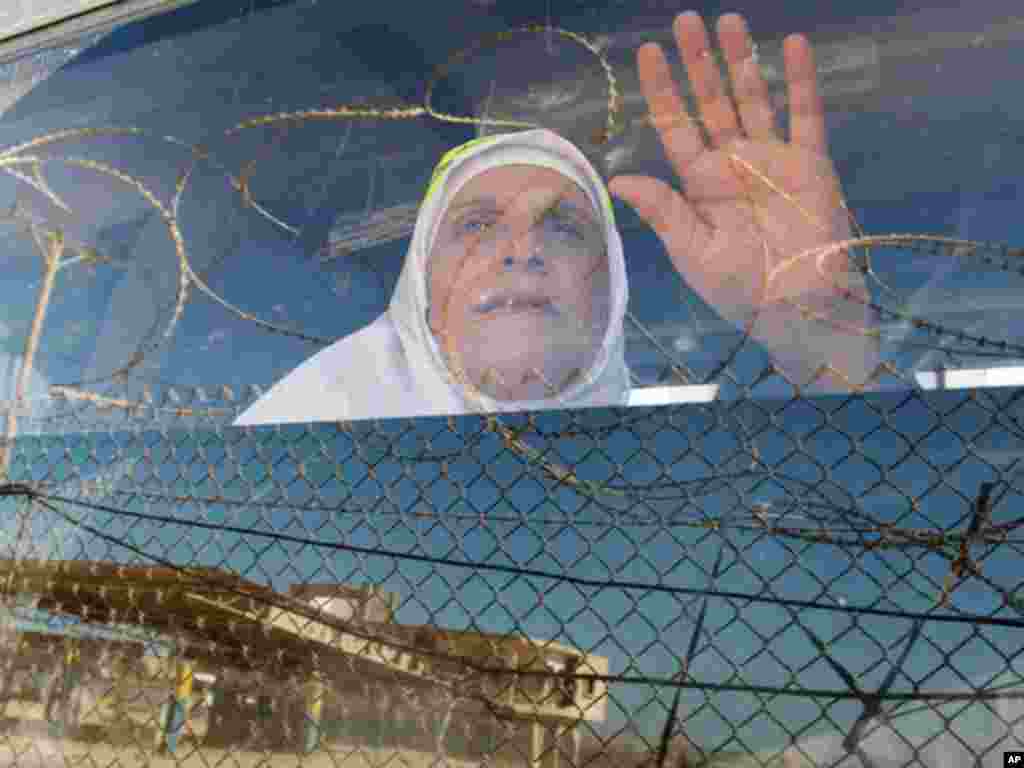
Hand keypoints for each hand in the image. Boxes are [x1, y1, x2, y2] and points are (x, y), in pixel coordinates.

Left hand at [609, 12, 873, 387]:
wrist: (797, 308)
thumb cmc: (740, 288)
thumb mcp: (691, 250)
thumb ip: (661, 210)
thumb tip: (617, 179)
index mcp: (699, 183)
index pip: (676, 126)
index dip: (662, 90)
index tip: (648, 53)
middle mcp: (732, 163)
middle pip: (711, 102)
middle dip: (697, 62)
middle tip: (685, 20)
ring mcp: (772, 159)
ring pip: (752, 98)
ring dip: (740, 59)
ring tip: (727, 20)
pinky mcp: (809, 164)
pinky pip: (805, 115)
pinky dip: (801, 81)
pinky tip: (793, 45)